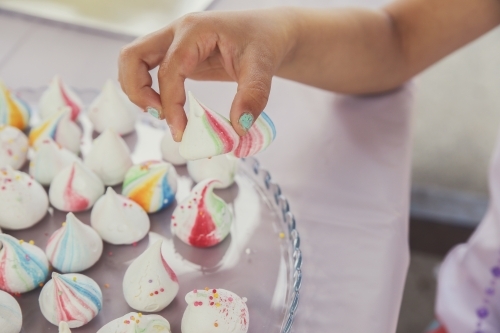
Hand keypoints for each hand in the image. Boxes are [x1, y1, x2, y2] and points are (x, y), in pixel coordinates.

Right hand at [119, 8, 296, 140]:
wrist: (269, 32)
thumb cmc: (264, 41)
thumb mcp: (263, 67)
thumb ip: (253, 96)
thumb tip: (238, 128)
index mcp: (196, 31)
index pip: (169, 68)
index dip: (170, 103)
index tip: (180, 130)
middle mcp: (178, 33)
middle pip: (133, 56)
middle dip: (137, 90)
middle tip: (159, 116)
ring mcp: (174, 43)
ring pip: (134, 61)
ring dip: (138, 89)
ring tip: (162, 114)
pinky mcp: (177, 56)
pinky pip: (149, 70)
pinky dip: (149, 89)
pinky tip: (168, 108)